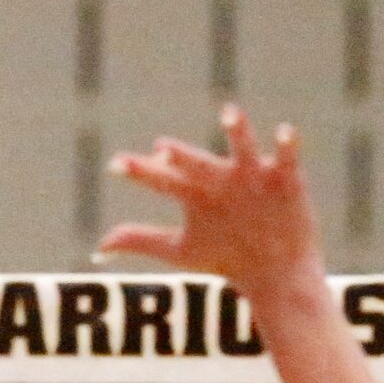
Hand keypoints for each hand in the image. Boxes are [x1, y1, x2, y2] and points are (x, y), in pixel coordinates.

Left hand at [100, 104, 326, 302]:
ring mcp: (252, 177)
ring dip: (237, 130)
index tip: (115, 164)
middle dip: (181, 156)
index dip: (140, 171)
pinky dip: (287, 144)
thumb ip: (139, 240)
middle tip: (162, 148)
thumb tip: (96, 250)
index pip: (161, 179)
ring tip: (229, 111)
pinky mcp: (285, 181)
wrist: (273, 271)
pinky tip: (285, 131)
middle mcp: (220, 179)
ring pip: (243, 149)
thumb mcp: (179, 249)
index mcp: (193, 192)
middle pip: (196, 164)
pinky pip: (287, 159)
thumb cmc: (222, 255)